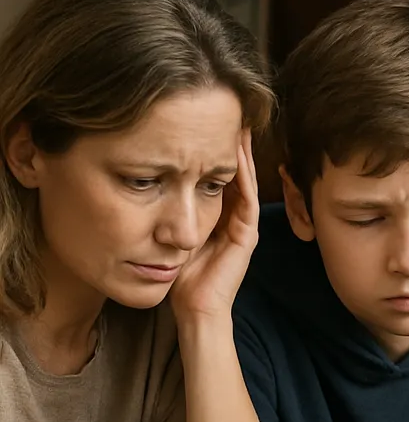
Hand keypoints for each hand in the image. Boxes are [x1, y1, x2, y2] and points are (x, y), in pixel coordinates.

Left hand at [171, 130, 258, 320]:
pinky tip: (236, 153)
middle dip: (232, 144)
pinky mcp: (247, 235)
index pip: (219, 175)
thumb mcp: (170, 231)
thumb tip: (149, 177)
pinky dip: (243, 175)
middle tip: (228, 113)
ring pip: (245, 180)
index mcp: (219, 216)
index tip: (205, 123)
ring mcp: (244, 226)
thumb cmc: (180, 275)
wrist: (195, 307)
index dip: (214, 150)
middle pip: (236, 173)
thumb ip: (169, 207)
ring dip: (242, 153)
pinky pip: (246, 198)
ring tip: (237, 124)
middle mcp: (235, 218)